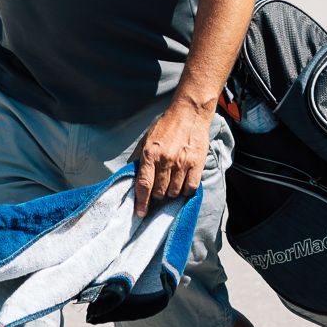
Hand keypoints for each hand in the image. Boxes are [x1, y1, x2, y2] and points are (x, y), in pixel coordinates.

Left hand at [133, 93, 212, 216]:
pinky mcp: (197, 164)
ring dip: (171, 193)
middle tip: (159, 192)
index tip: (140, 212)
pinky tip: (184, 184)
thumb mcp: (147, 138)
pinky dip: (186, 190)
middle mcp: (165, 160)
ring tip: (171, 184)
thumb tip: (129, 175)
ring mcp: (182, 162)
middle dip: (157, 195)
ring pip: (175, 192)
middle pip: (159, 191)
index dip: (141, 202)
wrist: (189, 113)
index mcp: (150, 153)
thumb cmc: (166, 126)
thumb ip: (139, 158)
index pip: (143, 185)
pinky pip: (190, 188)